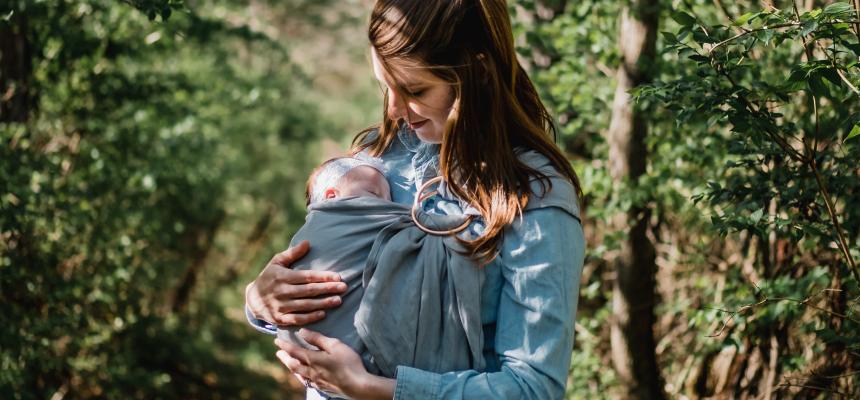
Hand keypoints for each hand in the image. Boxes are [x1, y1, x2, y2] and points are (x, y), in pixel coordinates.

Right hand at [245, 241, 347, 325]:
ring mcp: (280, 306)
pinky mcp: (280, 319)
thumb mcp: (277, 262)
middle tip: (344, 287)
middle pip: (309, 290)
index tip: (338, 276)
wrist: (252, 299)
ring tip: (338, 301)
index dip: (323, 276)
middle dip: (327, 289)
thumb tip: (307, 242)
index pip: (306, 276)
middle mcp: (282, 291)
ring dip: (323, 303)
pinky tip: (323, 314)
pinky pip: (297, 319)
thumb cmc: (269, 277)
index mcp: (282, 276)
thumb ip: (292, 253)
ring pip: (305, 305)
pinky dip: (310, 317)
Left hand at [274, 329, 393, 398]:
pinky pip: (307, 382)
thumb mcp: (335, 345)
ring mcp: (317, 382)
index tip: (277, 341)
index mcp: (313, 360)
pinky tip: (305, 378)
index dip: (285, 345)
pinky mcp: (323, 388)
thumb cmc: (348, 363)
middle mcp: (311, 372)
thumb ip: (317, 338)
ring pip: (299, 375)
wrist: (357, 386)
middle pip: (293, 364)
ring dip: (292, 368)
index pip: (294, 351)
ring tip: (288, 364)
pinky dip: (302, 377)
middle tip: (278, 353)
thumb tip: (302, 332)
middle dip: (285, 358)